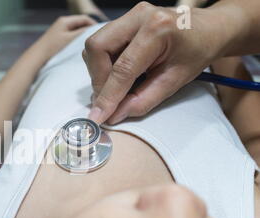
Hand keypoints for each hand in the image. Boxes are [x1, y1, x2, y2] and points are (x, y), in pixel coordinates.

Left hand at [36, 15, 95, 59]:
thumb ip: (83, 33)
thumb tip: (94, 30)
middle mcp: (62, 23)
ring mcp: (59, 31)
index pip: (85, 18)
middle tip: (97, 41)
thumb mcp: (70, 40)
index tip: (102, 35)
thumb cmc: (53, 49)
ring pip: (76, 31)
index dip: (94, 25)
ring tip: (90, 46)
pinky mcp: (57, 39)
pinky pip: (71, 37)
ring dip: (83, 37)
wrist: (37, 58)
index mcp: (65, 20)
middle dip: (89, 31)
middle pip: (81, 24)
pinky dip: (77, 41)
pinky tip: (80, 49)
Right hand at [83, 2, 236, 123]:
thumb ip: (143, 100)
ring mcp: (129, 15)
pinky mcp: (123, 20)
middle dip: (98, 79)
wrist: (208, 29)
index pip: (122, 68)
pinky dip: (103, 64)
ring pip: (95, 45)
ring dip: (99, 72)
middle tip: (108, 99)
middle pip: (97, 48)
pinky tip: (120, 72)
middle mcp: (138, 16)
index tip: (97, 117)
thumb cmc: (197, 52)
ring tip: (117, 85)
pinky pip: (101, 44)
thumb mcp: (175, 81)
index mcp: (157, 29)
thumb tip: (113, 116)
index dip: (107, 96)